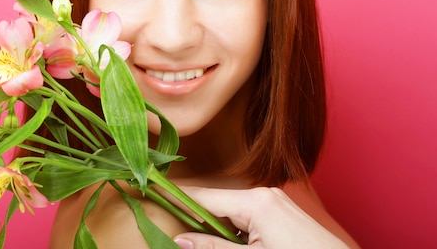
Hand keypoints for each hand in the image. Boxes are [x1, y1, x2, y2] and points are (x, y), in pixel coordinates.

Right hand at [173, 186, 349, 248]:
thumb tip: (180, 240)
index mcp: (256, 202)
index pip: (204, 198)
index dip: (177, 198)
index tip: (153, 192)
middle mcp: (265, 194)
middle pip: (217, 204)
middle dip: (197, 220)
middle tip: (177, 234)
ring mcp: (276, 201)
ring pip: (233, 213)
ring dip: (217, 229)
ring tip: (202, 240)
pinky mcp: (283, 212)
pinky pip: (249, 217)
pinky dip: (236, 231)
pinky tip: (233, 244)